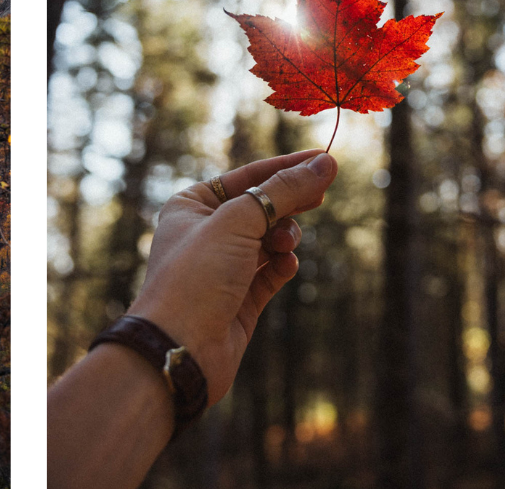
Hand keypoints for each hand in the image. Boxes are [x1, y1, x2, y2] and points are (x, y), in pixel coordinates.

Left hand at [127, 150, 335, 405]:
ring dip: (284, 238)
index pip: (245, 177)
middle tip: (320, 197)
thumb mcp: (238, 222)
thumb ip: (282, 192)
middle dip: (288, 203)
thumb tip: (323, 163)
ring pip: (269, 240)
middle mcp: (204, 234)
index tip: (324, 157)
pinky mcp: (240, 299)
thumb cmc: (195, 277)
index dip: (285, 167)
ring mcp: (223, 267)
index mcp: (190, 206)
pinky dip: (283, 266)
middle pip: (260, 207)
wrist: (180, 346)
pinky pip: (272, 272)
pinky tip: (286, 265)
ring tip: (284, 245)